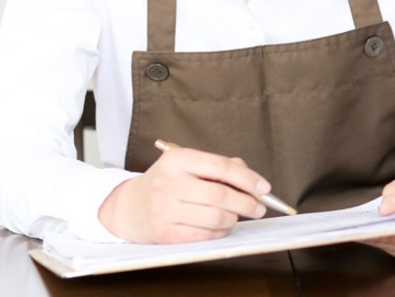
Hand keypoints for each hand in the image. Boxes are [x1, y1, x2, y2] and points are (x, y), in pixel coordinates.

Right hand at [98, 146, 269, 242]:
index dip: (247, 178)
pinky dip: (220, 232)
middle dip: (246, 203)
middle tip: (258, 207)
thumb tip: (252, 182)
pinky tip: (220, 226)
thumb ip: (220, 167)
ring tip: (235, 216)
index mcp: (177, 159)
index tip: (264, 187)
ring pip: (216, 217)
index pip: (220, 166)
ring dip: (234, 219)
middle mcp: (168, 183)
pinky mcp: (165, 233)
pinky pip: (205, 235)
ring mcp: (164, 209)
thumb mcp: (188, 165)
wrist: (129, 207)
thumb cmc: (166, 183)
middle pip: (220, 195)